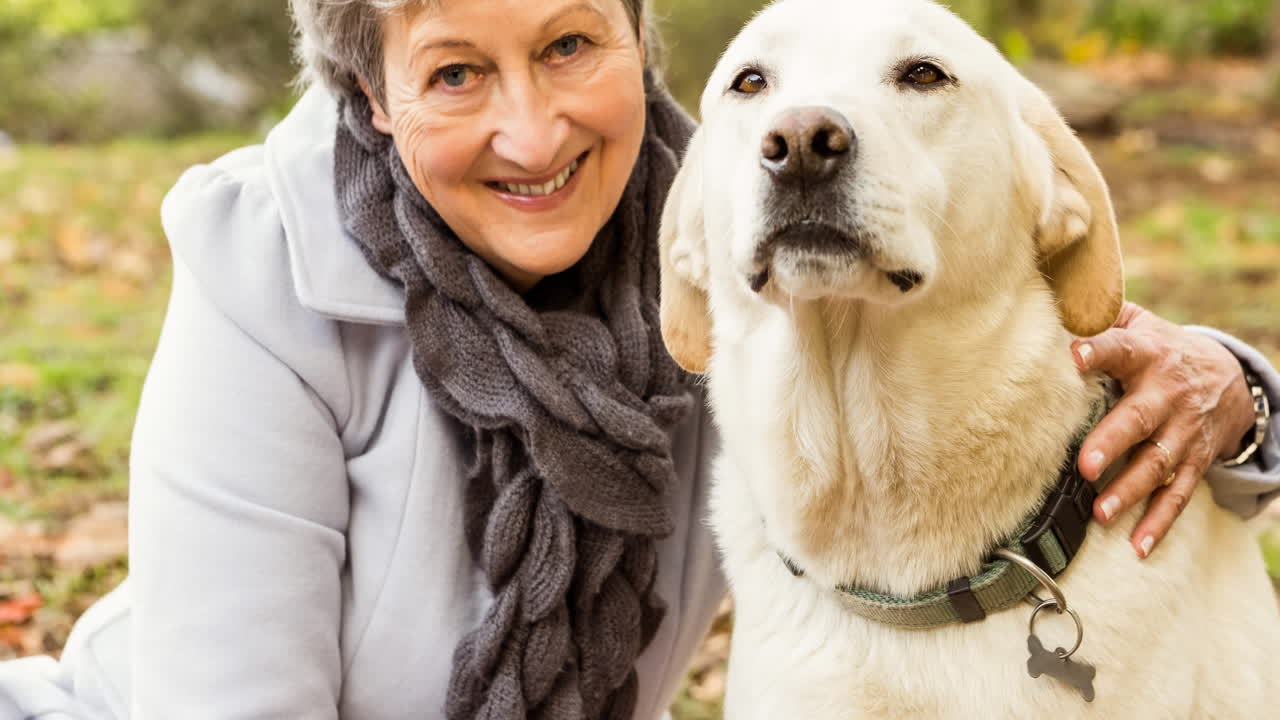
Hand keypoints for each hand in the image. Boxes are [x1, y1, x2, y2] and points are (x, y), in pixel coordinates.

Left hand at [1070, 302, 1254, 558]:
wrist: (1228, 377)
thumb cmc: (1160, 349)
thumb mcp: (1139, 323)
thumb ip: (1099, 314)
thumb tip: (1051, 296)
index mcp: (1146, 354)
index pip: (1120, 348)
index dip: (1099, 350)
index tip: (1075, 355)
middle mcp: (1165, 394)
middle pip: (1138, 418)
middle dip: (1113, 442)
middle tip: (1087, 465)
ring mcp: (1182, 431)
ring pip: (1157, 462)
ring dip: (1131, 489)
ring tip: (1102, 511)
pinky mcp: (1193, 460)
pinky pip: (1178, 494)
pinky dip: (1158, 522)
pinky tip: (1137, 545)